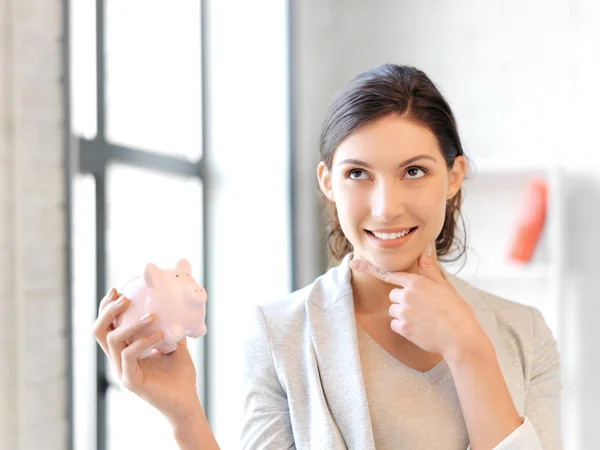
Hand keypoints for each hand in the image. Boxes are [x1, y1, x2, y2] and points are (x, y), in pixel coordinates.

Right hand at [92, 288, 202, 424]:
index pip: (107, 325)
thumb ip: (171, 326)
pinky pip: (129, 356)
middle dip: (108, 311)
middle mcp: (119, 359)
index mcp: (125, 349)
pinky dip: (143, 341)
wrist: (186, 401)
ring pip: (113, 341)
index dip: (107, 307)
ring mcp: (122, 370)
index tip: (117, 290)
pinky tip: (160, 335)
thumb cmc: (180, 375)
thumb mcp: (175, 343)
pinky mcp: (130, 381)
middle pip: (100, 331)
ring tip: (153, 315)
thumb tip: (175, 304)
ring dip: (132, 324)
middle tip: (125, 298)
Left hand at [349, 242, 482, 357]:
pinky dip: (404, 328)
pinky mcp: (402, 328)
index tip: (352, 264)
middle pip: (393, 295)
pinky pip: (394, 325)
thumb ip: (429, 268)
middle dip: (403, 301)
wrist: (460, 337)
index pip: (387, 273)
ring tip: (424, 320)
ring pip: (393, 310)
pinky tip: (420, 329)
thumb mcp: (444, 286)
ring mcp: (403, 312)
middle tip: (423, 309)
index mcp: (416, 282)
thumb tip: (426, 248)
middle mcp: (406, 295)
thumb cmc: (456, 311)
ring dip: (403, 315)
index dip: (368, 268)